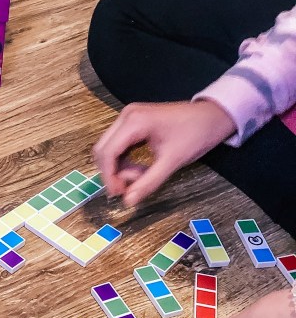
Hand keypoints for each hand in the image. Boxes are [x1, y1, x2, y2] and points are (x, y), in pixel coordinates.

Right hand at [93, 100, 236, 207]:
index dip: (109, 176)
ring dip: (120, 167)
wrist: (213, 115)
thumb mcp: (173, 161)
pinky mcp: (133, 122)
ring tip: (141, 176)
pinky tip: (141, 168)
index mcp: (134, 121)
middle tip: (129, 188)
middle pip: (103, 149)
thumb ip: (149, 182)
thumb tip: (128, 201)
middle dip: (112, 172)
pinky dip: (125, 160)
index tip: (119, 194)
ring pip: (109, 148)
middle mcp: (126, 116)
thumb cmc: (196, 134)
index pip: (108, 152)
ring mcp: (129, 117)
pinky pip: (119, 145)